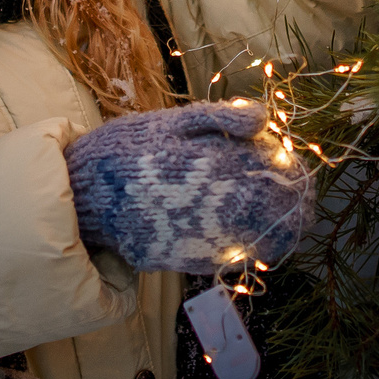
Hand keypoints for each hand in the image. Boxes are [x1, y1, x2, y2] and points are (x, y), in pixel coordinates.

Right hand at [63, 102, 313, 273]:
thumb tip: (263, 119)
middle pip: (268, 211)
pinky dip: (242, 251)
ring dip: (275, 233)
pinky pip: (221, 260)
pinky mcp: (174, 258)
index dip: (294, 177)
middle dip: (292, 209)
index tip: (301, 175)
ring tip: (284, 226)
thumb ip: (218, 118)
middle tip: (302, 204)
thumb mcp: (168, 122)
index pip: (269, 174)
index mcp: (204, 162)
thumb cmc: (125, 149)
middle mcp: (201, 202)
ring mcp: (189, 235)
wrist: (76, 191)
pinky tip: (248, 241)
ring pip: (251, 240)